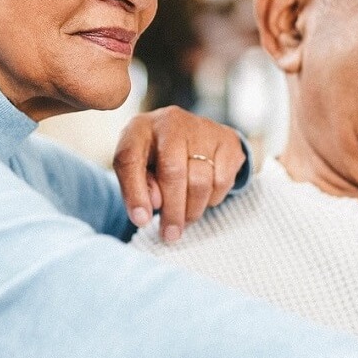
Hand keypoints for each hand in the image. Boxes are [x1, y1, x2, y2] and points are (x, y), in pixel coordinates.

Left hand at [113, 106, 245, 241]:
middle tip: (170, 235)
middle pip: (173, 173)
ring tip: (185, 219)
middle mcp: (171, 121)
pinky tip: (203, 197)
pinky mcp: (227, 140)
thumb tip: (146, 214)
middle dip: (173, 211)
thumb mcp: (138, 169)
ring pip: (201, 181)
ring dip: (193, 209)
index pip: (130, 159)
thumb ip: (136, 188)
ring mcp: (202, 128)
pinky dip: (212, 198)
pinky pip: (222, 181)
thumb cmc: (156, 158)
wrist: (191, 135)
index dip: (134, 193)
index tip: (142, 221)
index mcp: (139, 128)